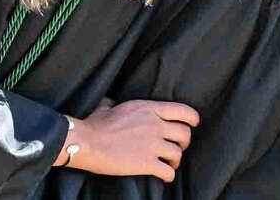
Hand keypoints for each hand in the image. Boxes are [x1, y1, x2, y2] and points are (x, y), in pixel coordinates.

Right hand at [57, 98, 198, 179]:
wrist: (85, 142)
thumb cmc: (93, 125)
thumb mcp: (109, 107)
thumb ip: (118, 105)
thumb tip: (111, 103)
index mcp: (149, 109)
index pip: (182, 111)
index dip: (192, 118)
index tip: (194, 124)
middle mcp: (155, 125)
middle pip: (184, 134)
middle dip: (184, 142)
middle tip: (178, 148)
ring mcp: (152, 144)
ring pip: (178, 153)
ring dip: (176, 160)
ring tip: (170, 164)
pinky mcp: (147, 163)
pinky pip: (167, 171)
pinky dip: (169, 175)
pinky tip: (165, 177)